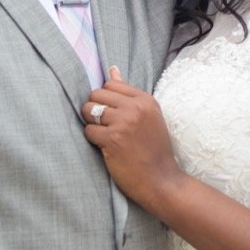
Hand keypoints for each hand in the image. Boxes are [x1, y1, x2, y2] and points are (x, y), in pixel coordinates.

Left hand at [82, 67, 184, 210]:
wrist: (161, 180)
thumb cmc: (154, 150)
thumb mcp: (149, 116)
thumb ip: (129, 93)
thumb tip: (112, 69)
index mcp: (145, 100)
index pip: (111, 84)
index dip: (105, 99)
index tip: (111, 114)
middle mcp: (135, 108)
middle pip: (97, 94)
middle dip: (94, 109)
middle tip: (104, 125)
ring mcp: (124, 122)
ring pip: (89, 110)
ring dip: (91, 123)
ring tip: (103, 135)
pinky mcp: (112, 139)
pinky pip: (88, 130)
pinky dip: (92, 139)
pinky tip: (104, 147)